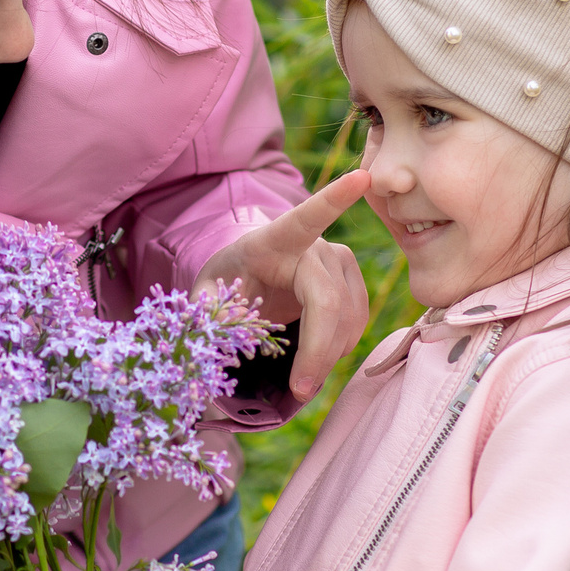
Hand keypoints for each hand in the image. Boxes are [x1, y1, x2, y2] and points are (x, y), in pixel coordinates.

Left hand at [198, 170, 372, 399]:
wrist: (251, 278)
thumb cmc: (229, 281)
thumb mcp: (206, 295)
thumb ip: (210, 312)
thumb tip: (228, 333)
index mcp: (275, 240)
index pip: (306, 217)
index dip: (334, 199)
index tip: (363, 178)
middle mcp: (315, 247)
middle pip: (329, 301)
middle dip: (318, 351)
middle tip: (299, 392)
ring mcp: (339, 263)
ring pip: (349, 318)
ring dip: (327, 356)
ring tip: (300, 380)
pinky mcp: (352, 283)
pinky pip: (356, 324)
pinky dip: (337, 350)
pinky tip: (315, 359)